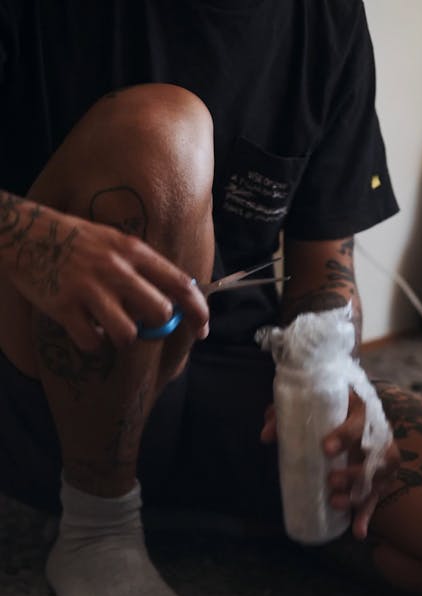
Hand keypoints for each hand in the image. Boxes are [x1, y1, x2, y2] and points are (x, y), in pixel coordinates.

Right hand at [4, 199, 208, 350]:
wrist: (24, 232)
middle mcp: (114, 268)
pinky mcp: (64, 306)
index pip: (179, 283)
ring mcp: (89, 288)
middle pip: (159, 313)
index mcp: (131, 251)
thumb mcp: (113, 241)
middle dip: (157, 326)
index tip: (203, 329)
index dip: (197, 310)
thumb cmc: (74, 241)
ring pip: (128, 334)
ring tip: (108, 326)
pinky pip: (93, 342)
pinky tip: (84, 327)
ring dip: (122, 338)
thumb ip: (142, 267)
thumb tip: (174, 298)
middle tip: (142, 323)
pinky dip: (92, 342)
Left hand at [261, 394, 399, 539]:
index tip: (325, 448)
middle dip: (354, 472)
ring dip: (359, 495)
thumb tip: (267, 436)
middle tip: (331, 480)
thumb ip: (285, 416)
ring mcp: (382, 461)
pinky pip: (375, 499)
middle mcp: (379, 437)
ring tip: (336, 502)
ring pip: (378, 480)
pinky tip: (358, 532)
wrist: (354, 407)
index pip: (359, 424)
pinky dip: (366, 516)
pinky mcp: (379, 480)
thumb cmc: (328, 406)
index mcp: (363, 412)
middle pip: (377, 457)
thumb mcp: (308, 405)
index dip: (345, 436)